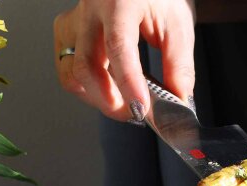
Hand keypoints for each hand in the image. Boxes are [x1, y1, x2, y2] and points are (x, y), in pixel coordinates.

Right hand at [53, 0, 195, 121]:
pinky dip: (88, 88)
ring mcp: (73, 22)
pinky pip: (68, 69)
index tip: (141, 106)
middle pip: (86, 65)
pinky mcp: (67, 33)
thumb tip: (177, 102)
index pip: (118, 46)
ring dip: (97, 97)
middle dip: (109, 100)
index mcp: (118, 2)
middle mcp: (89, 10)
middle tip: (136, 112)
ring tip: (124, 102)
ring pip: (71, 73)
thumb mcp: (178, 25)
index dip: (129, 82)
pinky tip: (109, 89)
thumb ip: (179, 65)